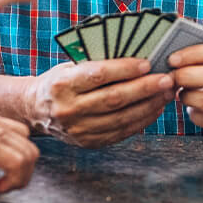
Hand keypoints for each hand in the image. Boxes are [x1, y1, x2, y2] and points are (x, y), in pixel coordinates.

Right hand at [0, 103, 39, 191]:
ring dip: (21, 177)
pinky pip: (18, 164)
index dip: (17, 155)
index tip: (3, 173)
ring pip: (29, 155)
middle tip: (6, 184)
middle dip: (23, 170)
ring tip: (2, 188)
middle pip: (30, 146)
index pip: (19, 134)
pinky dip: (13, 181)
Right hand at [28, 58, 173, 148]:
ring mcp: (78, 129)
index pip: (98, 75)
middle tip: (167, 79)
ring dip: (148, 105)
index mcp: (62, 84)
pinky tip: (154, 109)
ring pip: (121, 118)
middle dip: (145, 88)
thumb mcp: (69, 67)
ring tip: (166, 93)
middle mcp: (68, 109)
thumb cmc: (59, 82)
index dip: (125, 69)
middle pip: (114, 98)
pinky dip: (141, 121)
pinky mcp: (87, 142)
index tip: (148, 63)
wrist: (36, 110)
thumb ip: (96, 64)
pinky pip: (120, 132)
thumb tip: (137, 59)